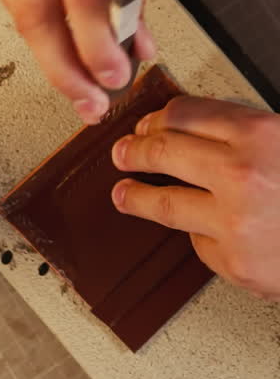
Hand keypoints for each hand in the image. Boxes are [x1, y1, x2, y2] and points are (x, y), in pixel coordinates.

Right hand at [0, 0, 163, 122]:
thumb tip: (130, 55)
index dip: (95, 51)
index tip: (112, 83)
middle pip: (37, 16)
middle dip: (64, 71)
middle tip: (90, 104)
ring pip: (19, 13)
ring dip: (52, 50)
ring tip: (84, 67)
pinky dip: (35, 17)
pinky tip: (57, 15)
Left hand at [112, 96, 279, 298]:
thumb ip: (241, 132)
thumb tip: (182, 127)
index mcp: (258, 134)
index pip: (181, 115)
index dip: (155, 119)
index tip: (144, 124)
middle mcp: (241, 175)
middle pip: (162, 152)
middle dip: (134, 151)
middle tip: (122, 153)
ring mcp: (235, 222)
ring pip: (165, 203)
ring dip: (136, 197)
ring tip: (124, 195)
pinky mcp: (236, 264)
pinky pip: (201, 243)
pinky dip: (202, 235)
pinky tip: (205, 230)